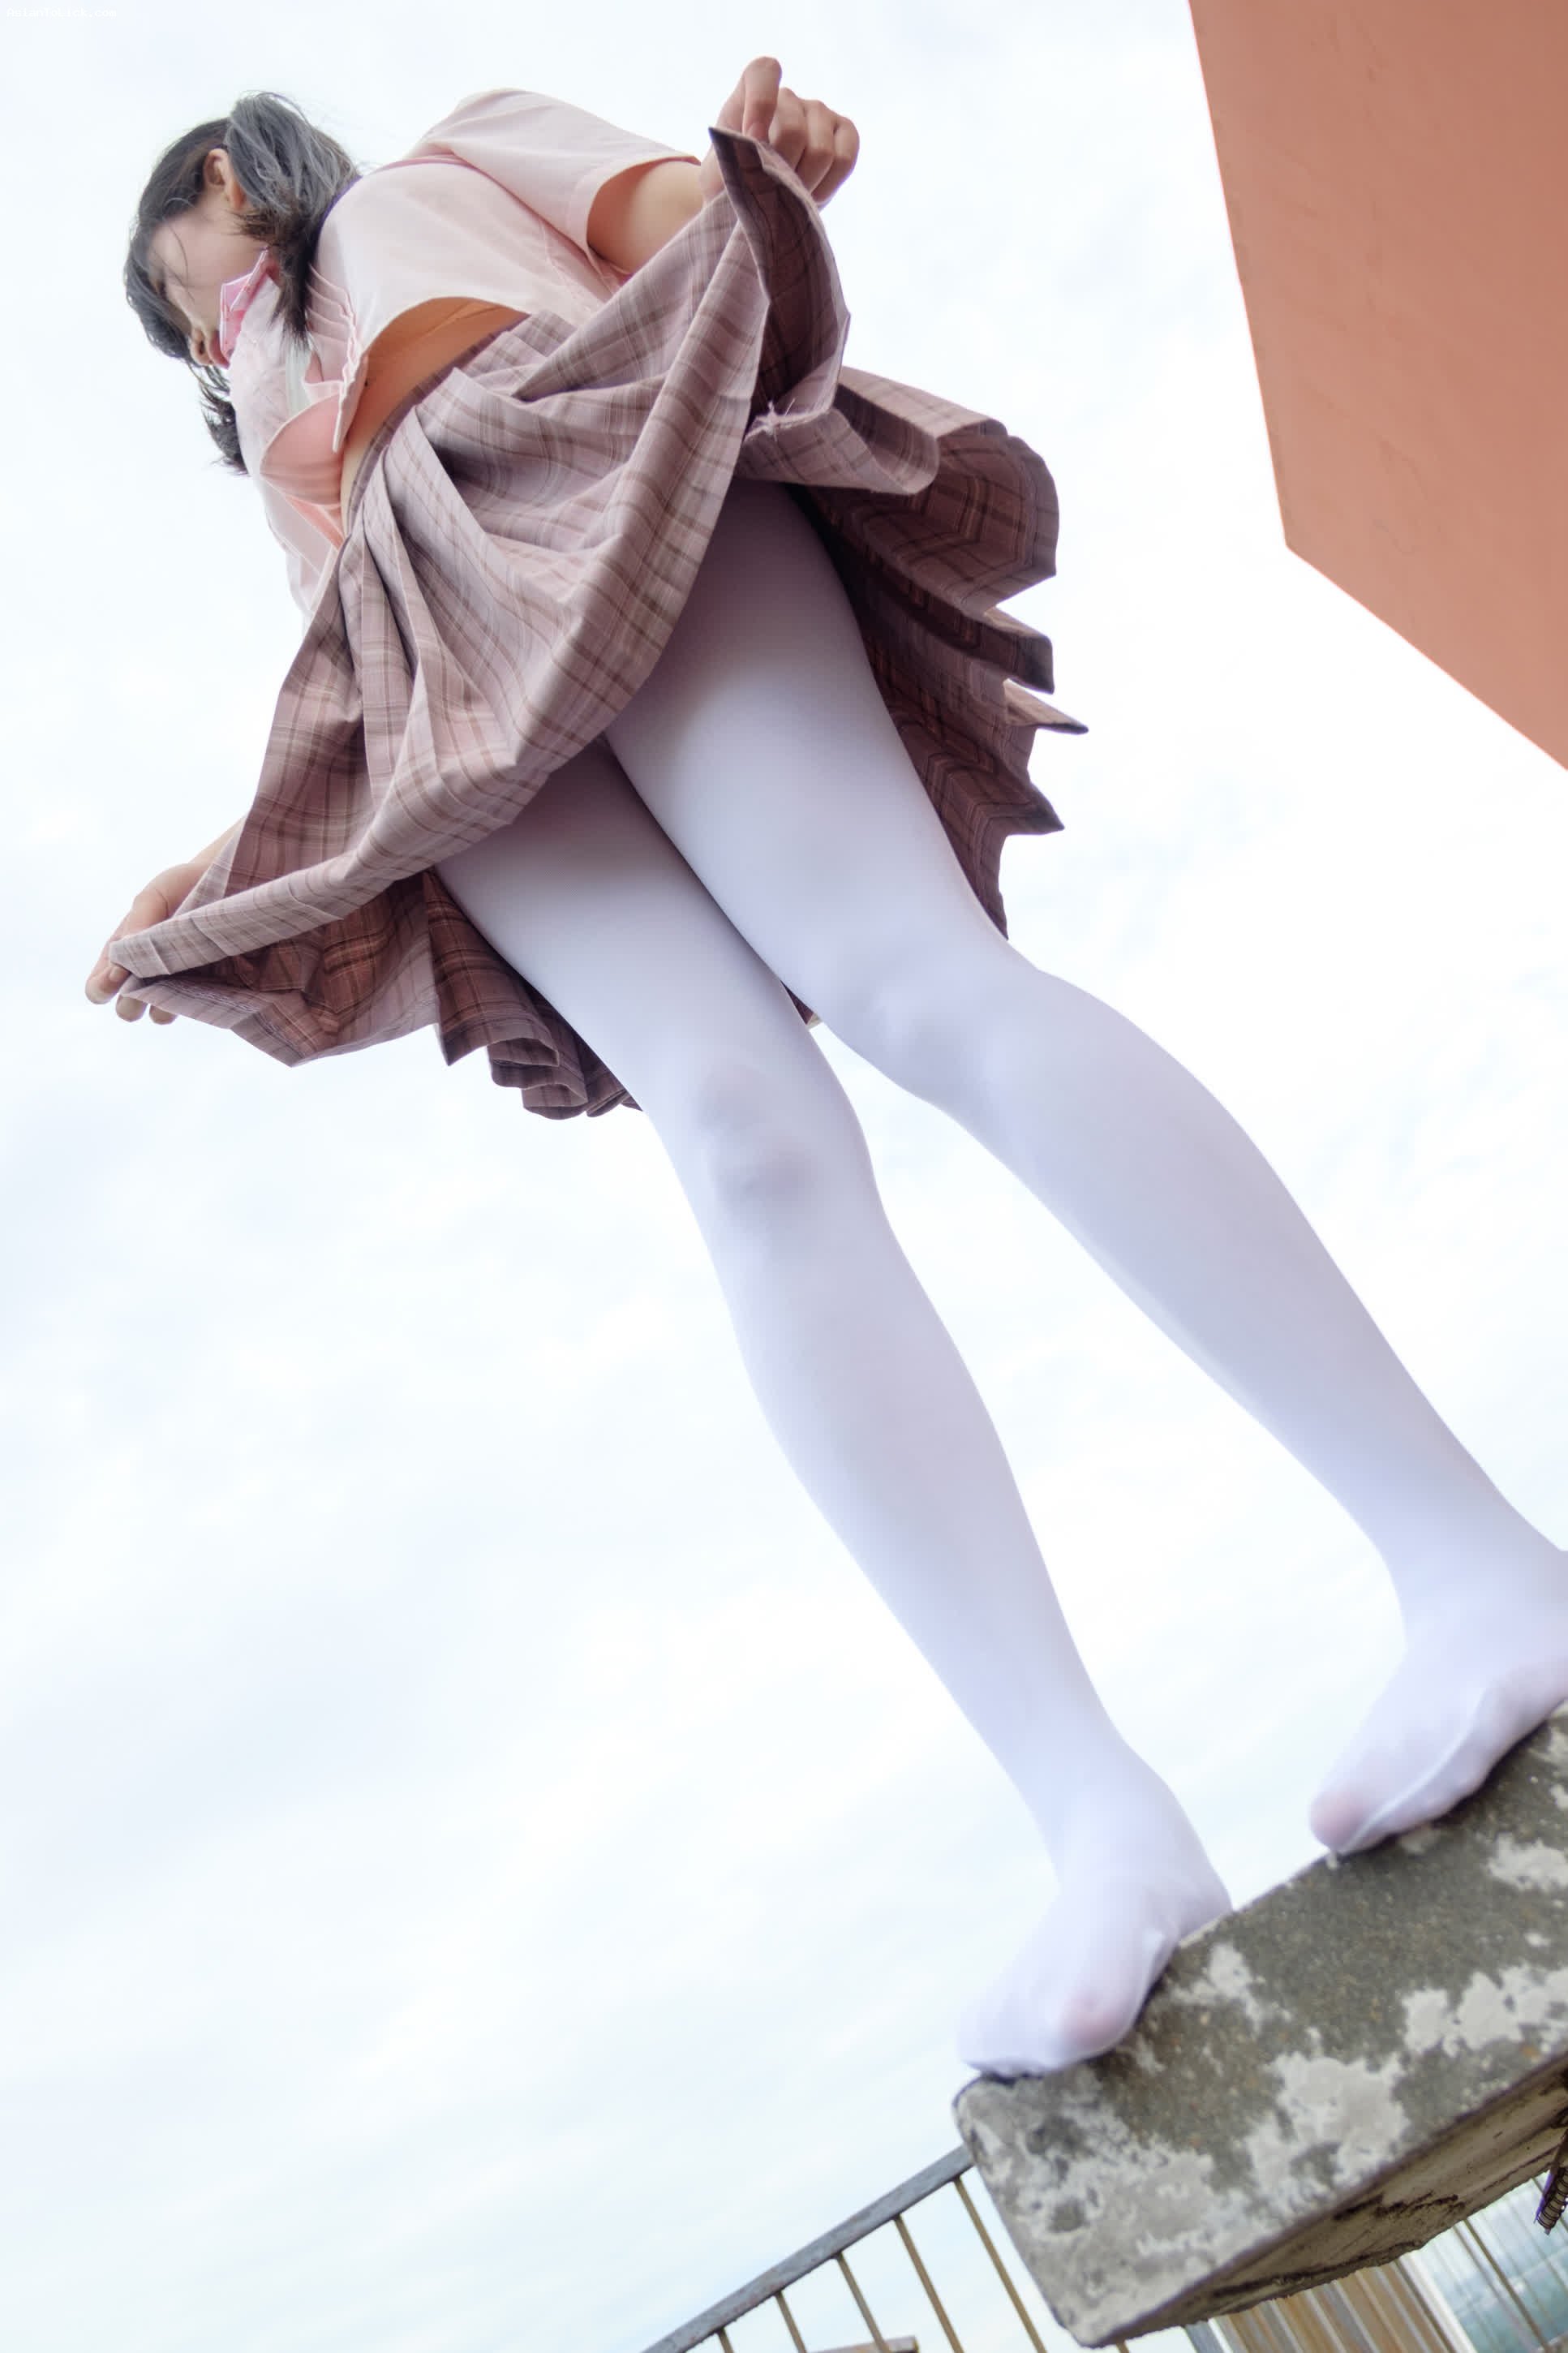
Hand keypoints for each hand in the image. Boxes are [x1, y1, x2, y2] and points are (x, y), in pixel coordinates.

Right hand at [85, 858, 205, 1023]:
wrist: (228, 885)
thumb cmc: (181, 888)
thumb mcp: (154, 897)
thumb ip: (138, 921)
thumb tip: (121, 960)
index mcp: (122, 953)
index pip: (99, 987)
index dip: (102, 987)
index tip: (119, 974)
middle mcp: (144, 975)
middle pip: (125, 1010)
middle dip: (131, 1003)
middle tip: (146, 983)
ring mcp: (175, 984)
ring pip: (157, 1016)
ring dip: (161, 1007)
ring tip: (175, 986)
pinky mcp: (205, 988)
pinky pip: (189, 1009)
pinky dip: (190, 1003)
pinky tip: (199, 985)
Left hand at [696, 57, 858, 207]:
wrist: (755, 205)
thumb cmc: (731, 186)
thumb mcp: (718, 175)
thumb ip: (733, 161)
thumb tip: (763, 158)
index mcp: (752, 92)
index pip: (763, 72)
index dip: (760, 104)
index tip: (751, 141)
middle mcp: (789, 98)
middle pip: (793, 131)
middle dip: (782, 171)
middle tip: (771, 194)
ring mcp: (819, 114)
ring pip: (821, 151)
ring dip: (803, 185)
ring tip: (788, 198)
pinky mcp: (844, 134)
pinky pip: (845, 158)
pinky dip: (828, 185)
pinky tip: (810, 194)